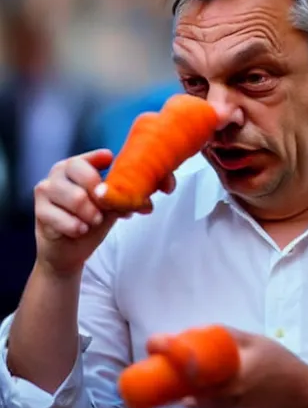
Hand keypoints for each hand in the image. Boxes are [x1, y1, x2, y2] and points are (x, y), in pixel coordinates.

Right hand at [34, 149, 175, 276]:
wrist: (71, 250)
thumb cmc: (94, 220)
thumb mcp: (116, 205)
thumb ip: (134, 193)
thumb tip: (168, 186)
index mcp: (77, 165)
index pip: (88, 157)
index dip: (98, 161)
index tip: (110, 163)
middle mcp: (59, 172)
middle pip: (80, 171)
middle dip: (100, 193)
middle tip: (105, 210)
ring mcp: (45, 190)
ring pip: (75, 197)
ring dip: (91, 214)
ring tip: (94, 221)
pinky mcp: (39, 212)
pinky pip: (62, 218)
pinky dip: (77, 227)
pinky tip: (81, 230)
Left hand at [146, 328, 307, 407]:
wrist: (299, 395)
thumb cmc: (280, 365)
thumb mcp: (256, 342)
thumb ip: (228, 336)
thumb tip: (201, 331)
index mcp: (230, 377)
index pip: (193, 367)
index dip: (172, 353)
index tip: (156, 341)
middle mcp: (221, 397)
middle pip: (182, 386)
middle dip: (165, 368)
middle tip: (155, 349)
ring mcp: (221, 407)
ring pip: (187, 394)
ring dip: (174, 377)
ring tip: (166, 356)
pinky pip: (197, 399)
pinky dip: (186, 385)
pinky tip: (186, 371)